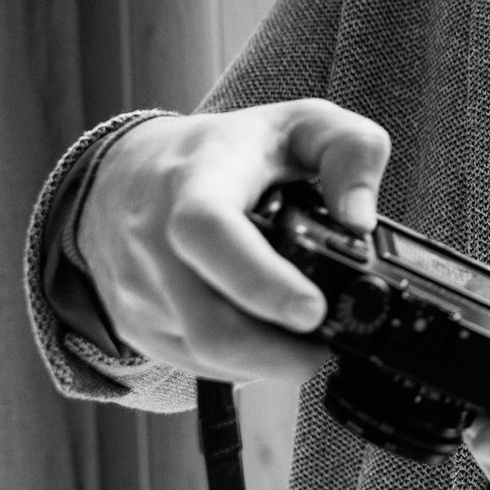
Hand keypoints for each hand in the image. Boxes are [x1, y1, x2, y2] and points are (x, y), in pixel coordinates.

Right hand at [76, 99, 390, 382]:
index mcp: (196, 180)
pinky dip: (240, 365)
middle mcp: (154, 238)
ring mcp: (139, 287)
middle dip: (278, 354)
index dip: (260, 280)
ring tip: (310, 348)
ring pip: (202, 354)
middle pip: (208, 323)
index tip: (313, 311)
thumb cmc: (228, 147)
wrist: (129, 170)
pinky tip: (271, 345)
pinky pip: (191, 364)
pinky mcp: (136, 323)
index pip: (210, 232)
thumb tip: (361, 219)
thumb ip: (351, 151)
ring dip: (264, 364)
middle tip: (330, 350)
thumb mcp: (302, 123)